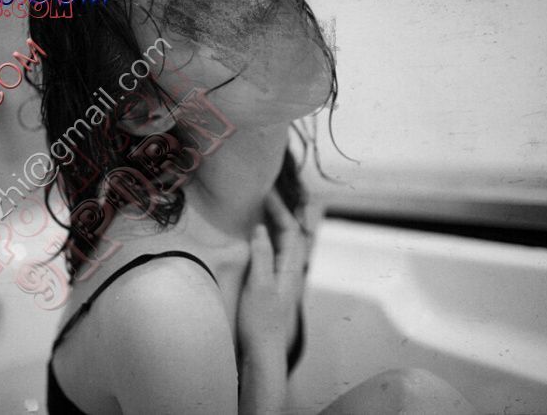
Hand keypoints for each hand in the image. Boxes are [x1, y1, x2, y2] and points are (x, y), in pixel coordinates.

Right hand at [237, 191, 309, 360]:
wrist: (262, 355)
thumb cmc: (260, 323)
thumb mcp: (259, 286)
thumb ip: (262, 255)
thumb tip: (261, 228)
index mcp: (291, 269)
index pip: (290, 230)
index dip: (279, 208)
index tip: (267, 191)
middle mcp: (290, 271)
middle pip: (289, 234)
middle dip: (279, 211)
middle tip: (264, 193)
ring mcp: (282, 279)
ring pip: (282, 244)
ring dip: (274, 224)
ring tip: (261, 208)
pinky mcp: (272, 286)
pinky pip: (273, 254)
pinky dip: (266, 239)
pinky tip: (255, 239)